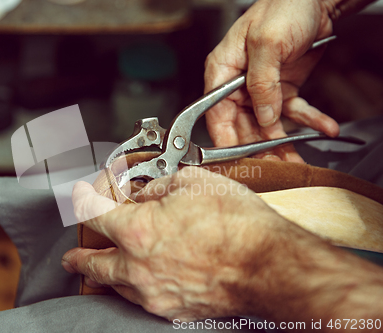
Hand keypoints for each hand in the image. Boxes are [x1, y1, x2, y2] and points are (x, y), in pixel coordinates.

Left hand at [62, 167, 314, 320]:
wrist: (270, 266)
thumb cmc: (238, 226)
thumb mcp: (194, 184)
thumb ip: (160, 187)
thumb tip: (148, 194)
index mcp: (138, 231)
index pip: (95, 214)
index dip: (85, 200)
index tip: (84, 198)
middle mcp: (139, 267)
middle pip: (95, 264)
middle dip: (80, 257)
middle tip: (73, 257)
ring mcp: (156, 293)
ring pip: (117, 287)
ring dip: (106, 276)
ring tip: (102, 270)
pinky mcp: (175, 309)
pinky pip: (144, 299)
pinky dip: (136, 288)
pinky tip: (142, 282)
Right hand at [204, 0, 339, 161]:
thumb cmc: (283, 7)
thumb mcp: (267, 43)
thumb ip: (261, 82)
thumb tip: (262, 116)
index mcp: (222, 70)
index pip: (216, 113)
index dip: (224, 139)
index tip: (235, 161)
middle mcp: (238, 83)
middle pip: (243, 125)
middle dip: (259, 148)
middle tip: (272, 167)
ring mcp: (261, 88)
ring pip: (267, 125)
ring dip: (284, 143)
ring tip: (296, 160)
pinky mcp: (282, 90)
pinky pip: (294, 111)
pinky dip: (310, 121)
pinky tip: (325, 127)